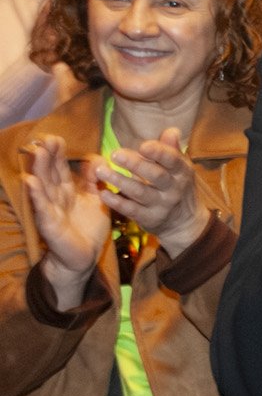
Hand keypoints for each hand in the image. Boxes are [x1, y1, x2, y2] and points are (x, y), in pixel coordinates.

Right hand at [22, 136, 108, 306]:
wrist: (84, 258)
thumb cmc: (88, 229)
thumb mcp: (96, 200)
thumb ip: (94, 181)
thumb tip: (96, 158)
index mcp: (67, 192)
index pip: (60, 169)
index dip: (58, 154)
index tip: (56, 137)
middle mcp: (55, 198)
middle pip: (50, 173)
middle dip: (47, 156)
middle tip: (46, 138)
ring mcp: (50, 210)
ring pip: (43, 186)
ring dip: (40, 168)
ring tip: (37, 151)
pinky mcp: (49, 223)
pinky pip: (42, 207)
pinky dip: (36, 194)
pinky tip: (30, 181)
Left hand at [96, 129, 207, 256]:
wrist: (184, 221)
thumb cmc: (176, 187)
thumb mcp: (179, 169)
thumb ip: (171, 151)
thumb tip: (172, 130)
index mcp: (181, 172)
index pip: (173, 161)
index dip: (159, 153)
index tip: (143, 146)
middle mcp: (174, 189)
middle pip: (156, 176)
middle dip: (136, 164)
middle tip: (114, 154)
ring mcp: (162, 205)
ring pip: (140, 192)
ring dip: (119, 180)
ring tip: (100, 170)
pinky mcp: (149, 218)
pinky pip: (131, 210)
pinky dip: (116, 201)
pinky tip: (103, 192)